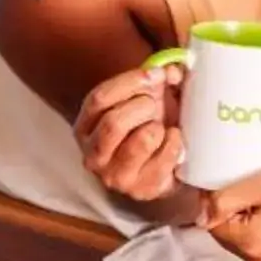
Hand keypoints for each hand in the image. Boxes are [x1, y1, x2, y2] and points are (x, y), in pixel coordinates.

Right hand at [76, 61, 185, 203]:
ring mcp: (116, 177)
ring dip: (157, 127)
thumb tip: (172, 71)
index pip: (98, 99)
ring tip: (161, 127)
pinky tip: (173, 140)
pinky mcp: (142, 190)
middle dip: (143, 107)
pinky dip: (175, 143)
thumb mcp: (145, 96)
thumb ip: (156, 78)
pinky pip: (165, 159)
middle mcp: (93, 155)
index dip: (130, 82)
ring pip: (141, 141)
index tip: (156, 74)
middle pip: (114, 123)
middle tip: (154, 105)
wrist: (163, 165)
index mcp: (85, 127)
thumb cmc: (148, 124)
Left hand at [198, 155, 260, 260]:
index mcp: (252, 246)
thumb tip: (198, 212)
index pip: (213, 222)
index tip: (239, 176)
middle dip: (235, 207)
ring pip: (246, 235)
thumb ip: (227, 200)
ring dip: (250, 213)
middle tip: (257, 179)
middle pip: (228, 232)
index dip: (220, 196)